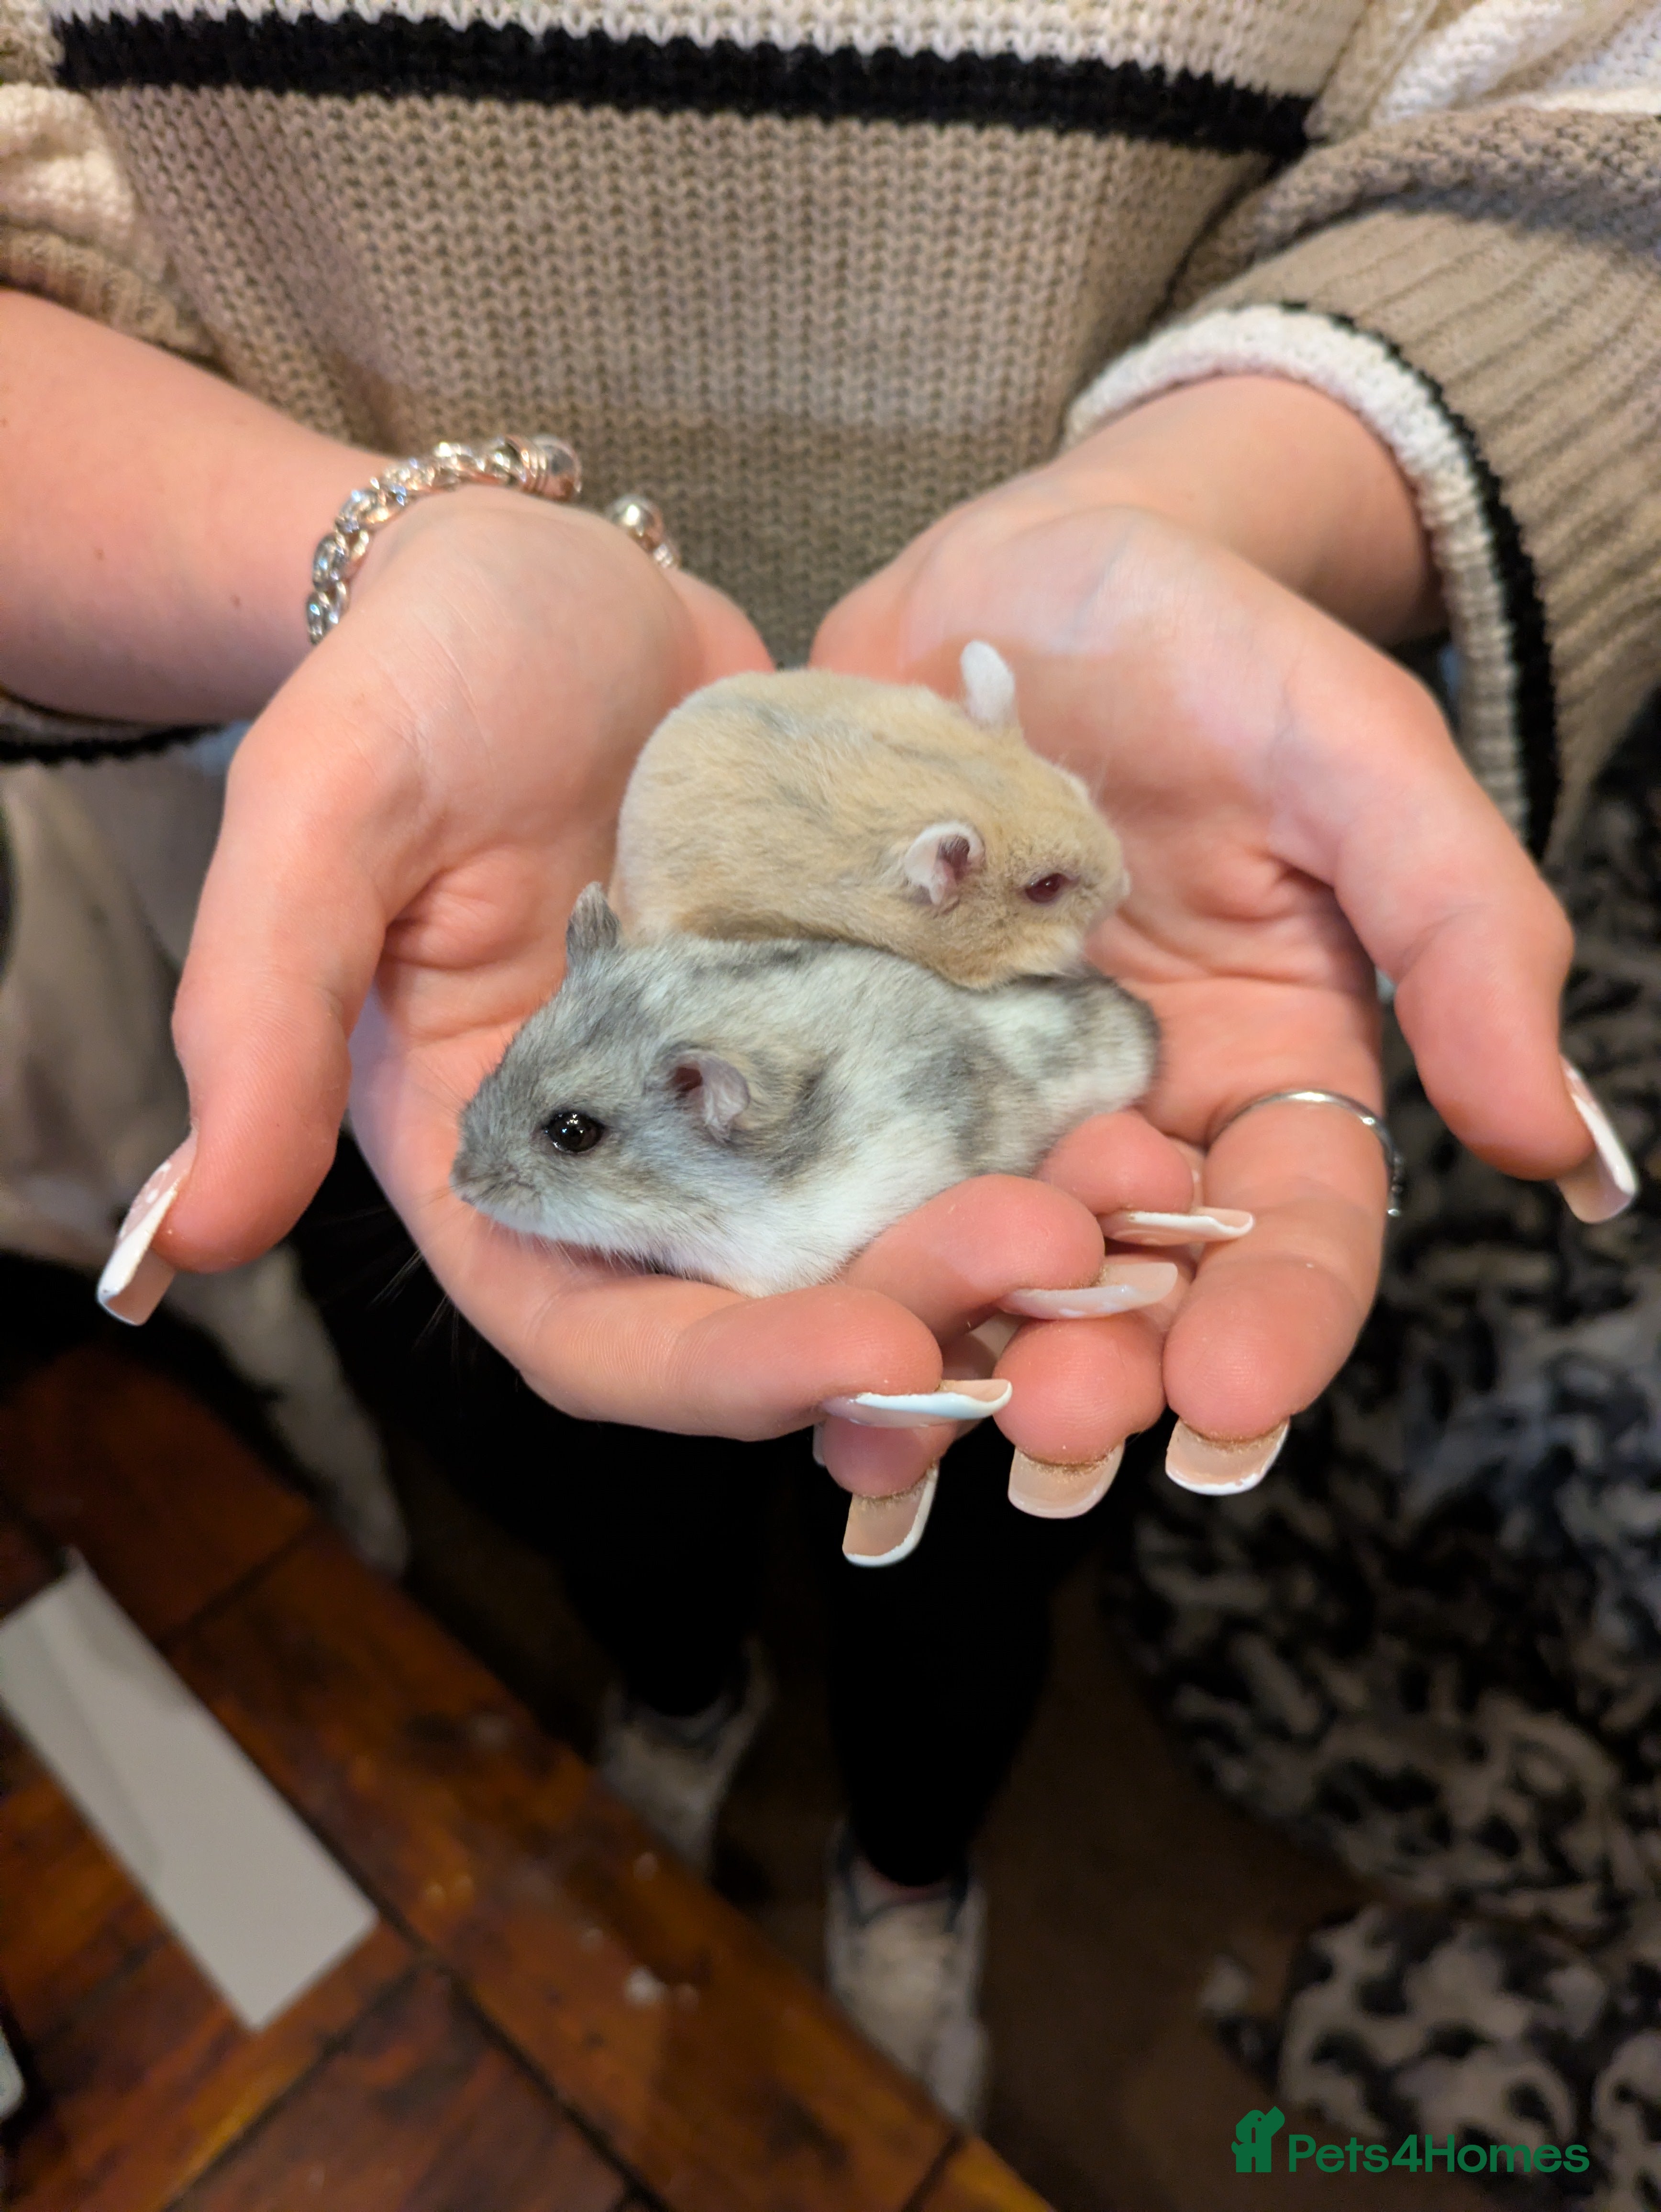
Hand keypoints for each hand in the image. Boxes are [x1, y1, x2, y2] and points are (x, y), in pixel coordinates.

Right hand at [141, 493, 1188, 1445]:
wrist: (543, 579)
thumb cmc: (412, 681)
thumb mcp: (324, 815)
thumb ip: (257, 1014)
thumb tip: (189, 1237)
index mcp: (501, 1165)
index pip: (602, 1333)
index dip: (729, 1372)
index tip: (869, 1349)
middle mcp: (640, 1167)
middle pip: (773, 1305)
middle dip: (911, 1311)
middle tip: (1048, 1264)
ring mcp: (758, 1101)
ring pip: (886, 1231)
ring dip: (1004, 1254)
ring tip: (1127, 1224)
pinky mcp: (854, 1022)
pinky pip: (953, 1109)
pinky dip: (1040, 1133)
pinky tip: (1143, 1128)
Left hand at [812, 441, 1593, 1463]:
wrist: (1026, 577)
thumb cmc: (1216, 650)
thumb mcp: (1361, 760)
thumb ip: (1462, 932)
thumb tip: (1553, 1143)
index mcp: (1265, 1072)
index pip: (1294, 1228)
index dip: (1277, 1322)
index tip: (1235, 1399)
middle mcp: (1122, 1115)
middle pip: (1124, 1282)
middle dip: (1097, 1366)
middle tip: (1056, 1428)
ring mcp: (975, 1097)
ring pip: (970, 1258)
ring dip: (945, 1347)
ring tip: (900, 1420)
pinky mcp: (849, 1056)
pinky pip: (831, 1171)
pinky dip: (807, 1256)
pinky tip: (767, 1330)